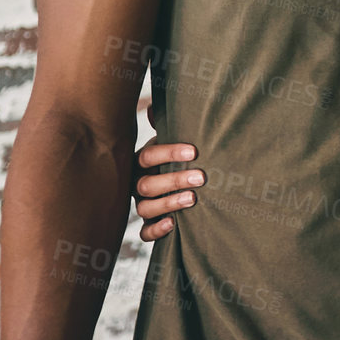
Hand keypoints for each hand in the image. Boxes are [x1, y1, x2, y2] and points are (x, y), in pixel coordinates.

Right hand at [132, 103, 203, 241]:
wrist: (181, 182)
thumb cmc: (178, 155)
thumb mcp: (173, 137)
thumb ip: (166, 124)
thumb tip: (153, 108)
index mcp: (141, 161)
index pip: (147, 156)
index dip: (168, 153)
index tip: (194, 152)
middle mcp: (138, 183)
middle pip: (146, 184)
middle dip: (174, 180)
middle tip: (201, 177)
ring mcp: (141, 204)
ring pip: (145, 207)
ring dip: (168, 203)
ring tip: (192, 199)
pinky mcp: (148, 223)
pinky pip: (144, 232)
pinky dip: (155, 230)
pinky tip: (172, 225)